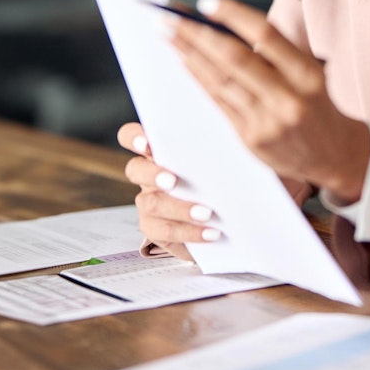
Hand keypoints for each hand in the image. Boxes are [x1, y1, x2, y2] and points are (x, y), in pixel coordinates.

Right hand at [117, 122, 221, 260]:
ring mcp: (149, 203)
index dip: (134, 138)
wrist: (227, 223)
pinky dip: (189, 231)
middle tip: (173, 182)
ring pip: (151, 203)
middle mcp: (149, 176)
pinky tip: (212, 233)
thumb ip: (216, 152)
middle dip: (153, 174)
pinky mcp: (155, 229)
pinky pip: (164, 231)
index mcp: (161, 153)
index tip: (147, 143)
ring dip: (180, 207)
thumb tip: (238, 140)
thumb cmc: (224, 182)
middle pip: (135, 170)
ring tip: (207, 213)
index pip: (132, 137)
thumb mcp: (221, 164)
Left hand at [167, 0, 369, 202]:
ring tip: (168, 33)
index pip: (266, 35)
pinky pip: (219, 102)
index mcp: (308, 74)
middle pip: (235, 58)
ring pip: (221, 80)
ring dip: (189, 54)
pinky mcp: (252, 138)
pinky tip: (184, 61)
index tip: (205, 2)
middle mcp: (290, 98)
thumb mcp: (310, 76)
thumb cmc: (317, 106)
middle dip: (197, 33)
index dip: (233, 16)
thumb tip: (222, 25)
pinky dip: (199, 79)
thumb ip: (275, 54)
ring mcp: (269, 121)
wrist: (336, 156)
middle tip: (169, 15)